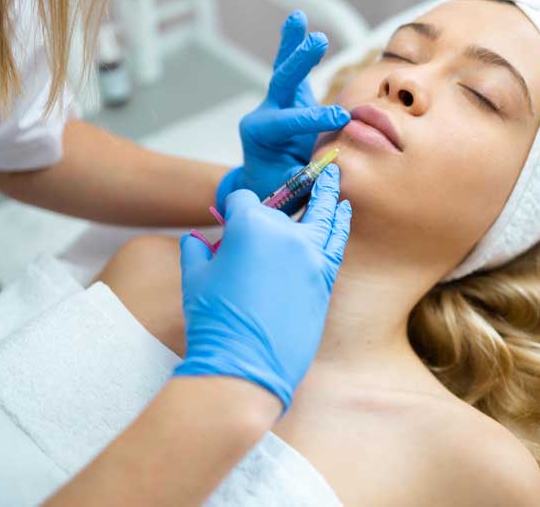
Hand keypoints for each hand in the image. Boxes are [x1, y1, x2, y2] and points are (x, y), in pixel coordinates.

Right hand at [175, 165, 350, 410]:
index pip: (243, 200)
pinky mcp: (325, 276)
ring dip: (328, 192)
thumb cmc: (214, 321)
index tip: (230, 217)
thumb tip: (197, 238)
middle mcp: (284, 233)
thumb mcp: (194, 278)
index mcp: (248, 226)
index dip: (233, 208)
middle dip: (272, 209)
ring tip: (334, 175)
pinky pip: (337, 241)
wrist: (244, 364)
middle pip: (280, 208)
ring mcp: (309, 254)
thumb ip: (196, 250)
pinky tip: (344, 210)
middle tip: (279, 202)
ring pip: (322, 213)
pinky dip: (341, 223)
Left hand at [216, 10, 349, 213]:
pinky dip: (293, 46)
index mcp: (260, 136)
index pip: (288, 122)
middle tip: (317, 42)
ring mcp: (276, 103)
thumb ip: (307, 177)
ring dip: (293, 45)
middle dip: (298, 64)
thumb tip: (331, 165)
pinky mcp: (289, 99)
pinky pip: (291, 69)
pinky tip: (297, 19)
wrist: (265, 187)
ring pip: (283, 70)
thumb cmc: (278, 191)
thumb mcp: (290, 190)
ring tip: (299, 18)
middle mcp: (264, 114)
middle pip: (281, 84)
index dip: (313, 119)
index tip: (341, 119)